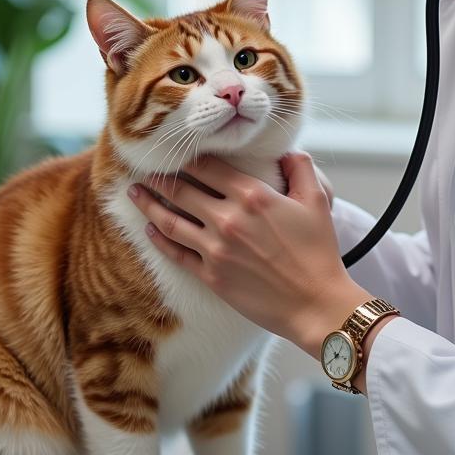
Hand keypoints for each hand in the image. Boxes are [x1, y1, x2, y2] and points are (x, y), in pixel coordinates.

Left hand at [126, 152, 367, 353]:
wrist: (316, 304)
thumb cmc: (320, 252)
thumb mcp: (318, 201)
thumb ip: (301, 168)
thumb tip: (287, 151)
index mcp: (253, 195)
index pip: (208, 167)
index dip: (189, 157)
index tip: (177, 152)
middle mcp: (228, 219)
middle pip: (181, 190)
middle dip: (160, 177)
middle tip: (146, 169)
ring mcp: (216, 249)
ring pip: (169, 220)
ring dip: (148, 204)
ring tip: (134, 192)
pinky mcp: (211, 276)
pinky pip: (176, 253)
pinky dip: (159, 239)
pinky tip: (150, 230)